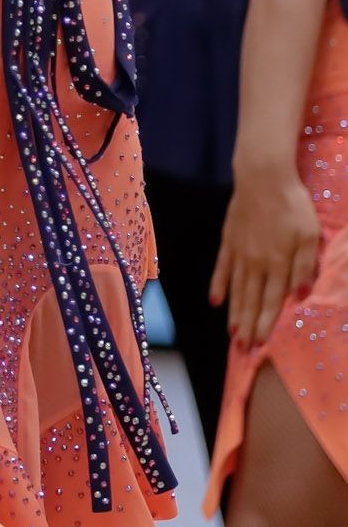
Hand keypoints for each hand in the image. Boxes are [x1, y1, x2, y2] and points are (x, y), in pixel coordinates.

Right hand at [211, 169, 320, 348]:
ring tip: (232, 333)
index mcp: (278, 263)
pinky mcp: (229, 241)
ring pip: (236, 289)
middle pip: (251, 300)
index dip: (266, 323)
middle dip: (248, 325)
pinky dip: (218, 285)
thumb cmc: (293, 205)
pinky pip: (222, 268)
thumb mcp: (310, 235)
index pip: (272, 301)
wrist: (262, 177)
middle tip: (243, 348)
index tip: (260, 343)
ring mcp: (239, 253)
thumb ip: (305, 266)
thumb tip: (298, 296)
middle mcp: (256, 263)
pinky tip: (215, 300)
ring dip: (234, 312)